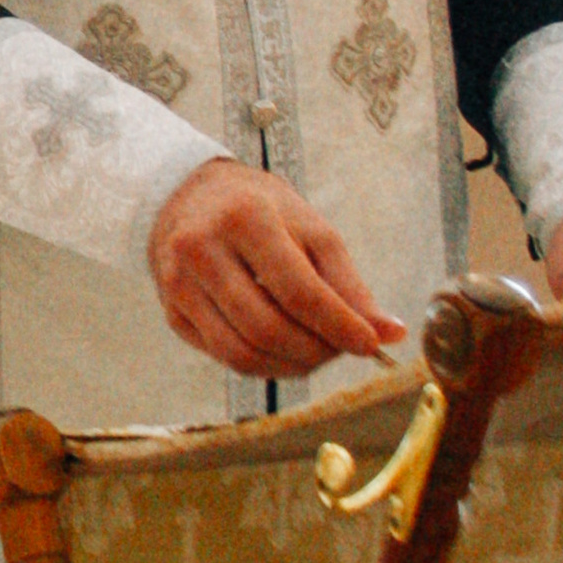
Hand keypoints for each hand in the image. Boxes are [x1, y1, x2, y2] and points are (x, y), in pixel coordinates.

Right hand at [146, 158, 403, 377]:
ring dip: (291, 367)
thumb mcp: (310, 229)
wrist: (187, 195)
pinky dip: (264, 365)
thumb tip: (391, 333)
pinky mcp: (171, 312)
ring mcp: (179, 285)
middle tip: (343, 350)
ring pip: (242, 354)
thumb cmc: (259, 210)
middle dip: (315, 351)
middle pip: (267, 328)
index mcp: (244, 219)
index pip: (298, 291)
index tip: (371, 344)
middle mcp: (201, 251)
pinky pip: (224, 357)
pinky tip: (284, 351)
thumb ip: (349, 284)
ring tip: (317, 353)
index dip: (339, 326)